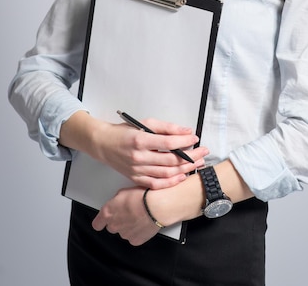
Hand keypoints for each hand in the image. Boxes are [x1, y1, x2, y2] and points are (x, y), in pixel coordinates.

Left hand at [92, 186, 158, 245]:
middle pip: (111, 227)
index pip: (97, 224)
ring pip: (123, 232)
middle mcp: (114, 225)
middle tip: (128, 213)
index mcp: (108, 213)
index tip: (103, 221)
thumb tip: (118, 204)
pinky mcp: (135, 240)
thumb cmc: (142, 197)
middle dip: (118, 221)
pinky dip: (137, 232)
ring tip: (139, 216)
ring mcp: (124, 234)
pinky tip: (143, 223)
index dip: (101, 222)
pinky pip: (134, 237)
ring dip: (128, 226)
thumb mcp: (124, 192)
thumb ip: (116, 201)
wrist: (156, 206)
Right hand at [93, 117, 208, 188]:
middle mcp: (139, 157)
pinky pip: (156, 184)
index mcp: (141, 140)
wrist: (104, 144)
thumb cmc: (125, 131)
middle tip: (203, 152)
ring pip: (166, 173)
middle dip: (190, 156)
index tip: (195, 138)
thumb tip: (186, 131)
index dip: (184, 141)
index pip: (169, 143)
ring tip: (197, 164)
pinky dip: (171, 182)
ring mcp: (137, 170)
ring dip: (184, 169)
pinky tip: (181, 177)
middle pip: (171, 159)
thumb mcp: (144, 123)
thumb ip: (166, 127)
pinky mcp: (136, 179)